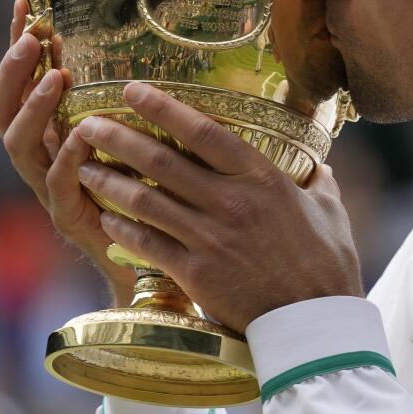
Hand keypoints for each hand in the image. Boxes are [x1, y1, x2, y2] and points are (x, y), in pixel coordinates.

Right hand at [0, 0, 135, 304]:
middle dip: (12, 73)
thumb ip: (110, 94)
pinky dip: (68, 157)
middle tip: (31, 40)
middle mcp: (38, 160)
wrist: (151, 257)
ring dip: (34, 108)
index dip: (15, 46)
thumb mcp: (123, 132)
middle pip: (1, 113)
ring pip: (20, 146)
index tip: (23, 5)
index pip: (17, 84)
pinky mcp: (70, 217)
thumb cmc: (139, 189)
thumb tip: (116, 41)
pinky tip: (81, 133)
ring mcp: (49, 189)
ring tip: (53, 78)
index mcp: (46, 135)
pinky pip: (60, 184)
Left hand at [53, 81, 363, 331]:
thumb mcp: (330, 210)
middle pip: (161, 161)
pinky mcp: (195, 273)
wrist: (314, 323)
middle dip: (118, 138)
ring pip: (145, 201)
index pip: (202, 131)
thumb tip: (318, 167)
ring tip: (83, 167)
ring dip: (108, 181)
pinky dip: (122, 228)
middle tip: (86, 124)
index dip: (163, 107)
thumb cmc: (327, 264)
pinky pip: (147, 244)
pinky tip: (103, 217)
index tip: (132, 90)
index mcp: (262, 178)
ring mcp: (209, 238)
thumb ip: (318, 182)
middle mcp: (230, 202)